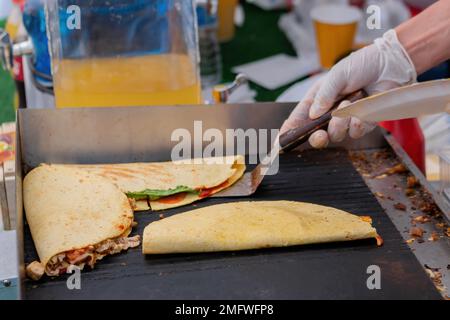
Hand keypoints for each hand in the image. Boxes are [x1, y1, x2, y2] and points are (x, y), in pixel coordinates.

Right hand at [280, 29, 416, 147]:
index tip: (281, 140)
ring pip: (336, 135)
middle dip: (316, 138)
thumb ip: (324, 95)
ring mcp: (346, 119)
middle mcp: (330, 112)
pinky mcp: (364, 122)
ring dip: (340, 124)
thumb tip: (312, 115)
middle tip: (319, 135)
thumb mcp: (337, 75)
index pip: (300, 118)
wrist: (391, 64)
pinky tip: (360, 111)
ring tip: (348, 105)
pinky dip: (356, 124)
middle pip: (316, 134)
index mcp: (318, 99)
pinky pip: (356, 133)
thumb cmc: (362, 65)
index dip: (290, 130)